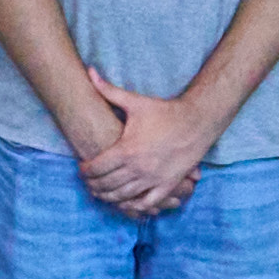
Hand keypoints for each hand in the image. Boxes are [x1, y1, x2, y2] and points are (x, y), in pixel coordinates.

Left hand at [77, 86, 216, 220]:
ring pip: (124, 196)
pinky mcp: (168, 185)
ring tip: (101, 193)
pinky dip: (135, 207)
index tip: (81, 169)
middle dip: (94, 185)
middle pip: (107, 184)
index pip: (97, 168)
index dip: (85, 171)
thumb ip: (108, 90)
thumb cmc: (165, 112)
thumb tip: (89, 71)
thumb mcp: (136, 102)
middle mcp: (139, 168)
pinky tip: (127, 203)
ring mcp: (154, 179)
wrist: (197, 122)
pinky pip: (148, 203)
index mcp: (127, 150)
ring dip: (109, 197)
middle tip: (88, 183)